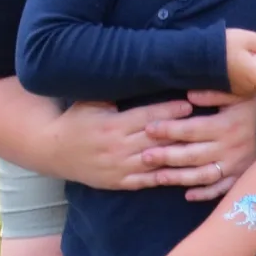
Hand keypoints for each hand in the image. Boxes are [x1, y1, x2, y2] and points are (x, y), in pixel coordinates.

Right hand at [47, 99, 193, 190]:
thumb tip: (139, 73)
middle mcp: (117, 148)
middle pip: (156, 139)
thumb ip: (114, 92)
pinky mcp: (118, 182)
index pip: (148, 116)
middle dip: (181, 131)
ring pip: (156, 162)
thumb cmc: (75, 119)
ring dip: (179, 156)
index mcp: (112, 125)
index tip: (189, 104)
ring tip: (202, 148)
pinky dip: (166, 177)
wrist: (51, 150)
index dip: (170, 110)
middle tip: (205, 125)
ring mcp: (119, 168)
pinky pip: (146, 181)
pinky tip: (185, 173)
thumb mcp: (91, 101)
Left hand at [142, 90, 255, 200]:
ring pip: (203, 175)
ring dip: (180, 178)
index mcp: (225, 126)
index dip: (169, 129)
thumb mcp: (240, 95)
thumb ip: (214, 95)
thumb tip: (189, 96)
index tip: (149, 128)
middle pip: (192, 154)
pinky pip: (222, 189)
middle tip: (143, 157)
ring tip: (158, 178)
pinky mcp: (242, 177)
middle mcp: (228, 148)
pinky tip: (188, 195)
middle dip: (166, 156)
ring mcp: (235, 166)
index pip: (191, 129)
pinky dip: (205, 194)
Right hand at [224, 28, 255, 103]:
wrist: (195, 56)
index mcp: (255, 76)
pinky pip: (249, 84)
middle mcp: (249, 87)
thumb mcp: (249, 38)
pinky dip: (251, 74)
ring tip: (247, 55)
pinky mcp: (232, 90)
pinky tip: (241, 61)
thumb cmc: (223, 45)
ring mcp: (240, 91)